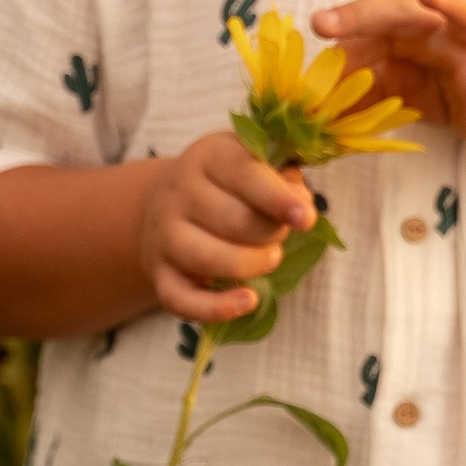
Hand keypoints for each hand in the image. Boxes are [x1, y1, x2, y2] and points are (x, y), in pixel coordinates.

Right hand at [135, 130, 315, 322]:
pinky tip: (249, 301)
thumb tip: (302, 208)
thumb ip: (285, 182)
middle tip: (281, 235)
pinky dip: (216, 308)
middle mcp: (179, 193)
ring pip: (208, 258)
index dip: (278, 199)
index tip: (306, 219)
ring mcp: (164, 235)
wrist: (168, 203)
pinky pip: (182, 300)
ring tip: (271, 258)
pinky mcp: (159, 274)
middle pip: (233, 221)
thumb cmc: (229, 185)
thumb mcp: (255, 166)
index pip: (245, 175)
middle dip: (271, 234)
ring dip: (250, 264)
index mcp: (209, 157)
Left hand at [311, 0, 465, 154]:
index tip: (315, 26)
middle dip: (365, 14)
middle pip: (405, 11)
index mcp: (411, 28)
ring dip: (450, 1)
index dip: (344, 22)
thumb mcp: (396, 88)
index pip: (371, 20)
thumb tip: (312, 97)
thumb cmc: (446, 86)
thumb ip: (360, 87)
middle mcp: (443, 28)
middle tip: (327, 22)